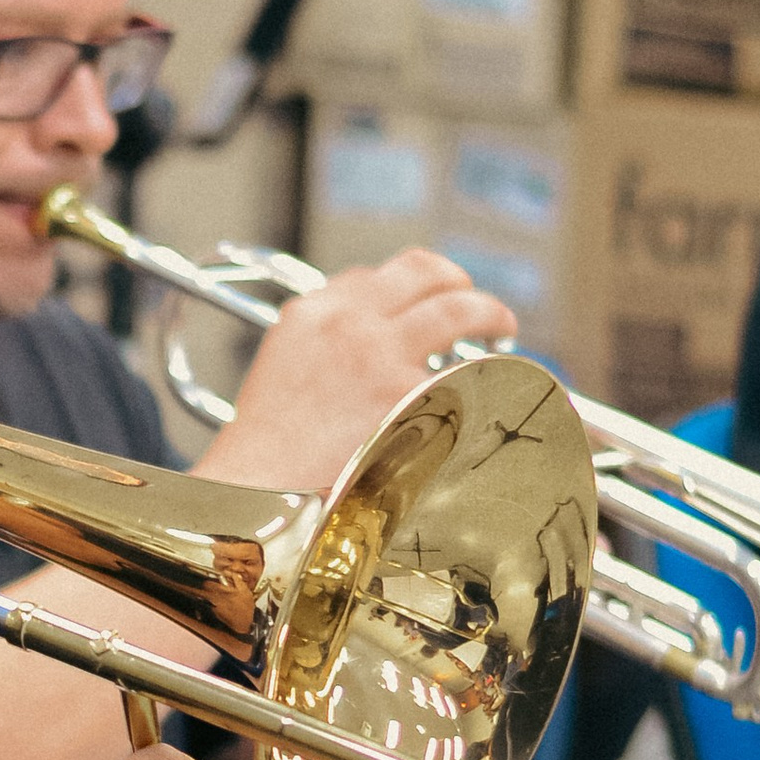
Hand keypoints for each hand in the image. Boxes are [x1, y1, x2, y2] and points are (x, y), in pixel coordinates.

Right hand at [200, 248, 517, 495]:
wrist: (257, 487)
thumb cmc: (267, 447)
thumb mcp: (283, 367)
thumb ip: (324, 341)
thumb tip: (369, 335)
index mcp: (311, 311)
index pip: (373, 275)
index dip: (407, 286)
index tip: (423, 302)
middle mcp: (348, 321)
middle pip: (423, 272)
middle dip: (457, 282)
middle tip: (476, 306)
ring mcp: (381, 354)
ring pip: (457, 307)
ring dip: (489, 311)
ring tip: (501, 327)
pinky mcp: (408, 395)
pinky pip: (463, 370)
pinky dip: (484, 372)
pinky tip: (492, 383)